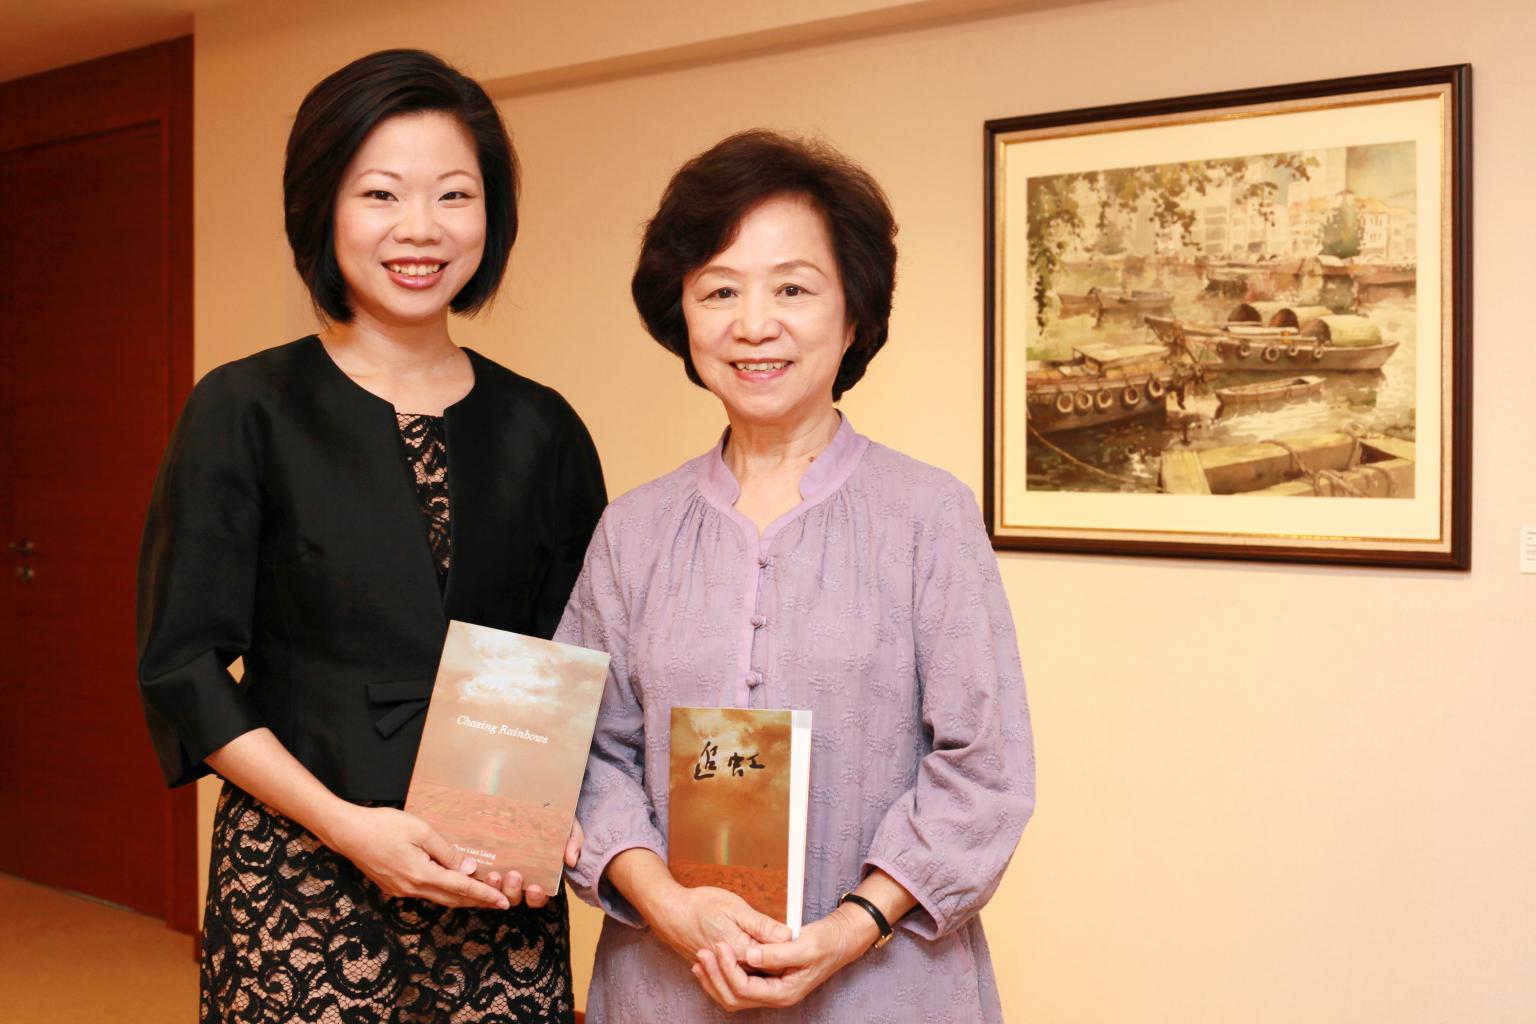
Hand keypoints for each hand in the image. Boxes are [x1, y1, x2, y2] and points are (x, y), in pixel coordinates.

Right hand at [323, 804, 509, 910]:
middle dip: (477, 902)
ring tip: (481, 897)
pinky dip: (442, 892)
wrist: (348, 833)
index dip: (484, 895)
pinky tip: (449, 885)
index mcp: (422, 874)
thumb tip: (467, 869)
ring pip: (438, 897)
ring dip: (460, 898)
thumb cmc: (384, 826)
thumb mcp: (421, 831)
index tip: (503, 902)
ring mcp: (401, 890)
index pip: (461, 888)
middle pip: (452, 899)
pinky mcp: (394, 886)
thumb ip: (446, 851)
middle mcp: (412, 888)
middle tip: (499, 903)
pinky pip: (424, 893)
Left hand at [481, 820, 582, 909]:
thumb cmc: (556, 820)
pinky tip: (476, 866)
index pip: (537, 898)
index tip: (535, 887)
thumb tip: (571, 861)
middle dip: (512, 890)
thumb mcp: (570, 828)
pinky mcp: (483, 860)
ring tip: (493, 873)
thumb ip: (574, 842)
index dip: (536, 898)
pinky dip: (477, 876)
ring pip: (493, 890)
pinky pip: (477, 875)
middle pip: (512, 897)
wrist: (539, 800)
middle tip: (514, 874)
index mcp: (538, 877)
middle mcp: (517, 878)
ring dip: (493, 886)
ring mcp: (500, 870)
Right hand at [646, 884, 791, 967]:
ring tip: (765, 949)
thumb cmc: (700, 906)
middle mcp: (731, 967)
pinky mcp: (716, 971)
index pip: (774, 961)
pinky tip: (749, 954)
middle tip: (780, 943)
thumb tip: (787, 936)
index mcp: (741, 951)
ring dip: (762, 965)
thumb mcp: (735, 907)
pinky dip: (745, 968)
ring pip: (750, 976)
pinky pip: (735, 975)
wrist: (670, 913)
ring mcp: (722, 971)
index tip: (792, 938)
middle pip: (764, 972)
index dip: (787, 952)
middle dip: (776, 962)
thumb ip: (762, 925)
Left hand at [690, 905, 870, 1011]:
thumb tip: (750, 955)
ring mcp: (771, 990)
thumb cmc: (827, 942)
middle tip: (702, 953)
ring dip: (715, 978)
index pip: (746, 989)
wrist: (839, 940)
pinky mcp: (767, 980)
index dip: (728, 969)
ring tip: (701, 959)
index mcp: (784, 992)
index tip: (719, 946)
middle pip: (734, 997)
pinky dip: (723, 974)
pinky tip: (713, 961)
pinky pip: (739, 985)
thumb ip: (777, 953)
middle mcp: (775, 996)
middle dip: (715, 977)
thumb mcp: (804, 945)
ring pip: (733, 995)